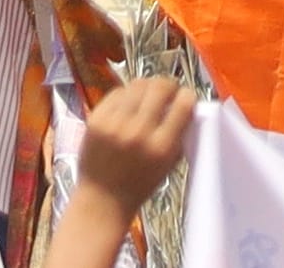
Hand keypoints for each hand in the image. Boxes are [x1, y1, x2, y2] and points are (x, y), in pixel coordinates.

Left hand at [75, 77, 196, 224]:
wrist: (102, 199)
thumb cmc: (139, 184)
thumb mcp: (168, 164)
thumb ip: (179, 134)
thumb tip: (186, 104)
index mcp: (162, 147)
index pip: (184, 104)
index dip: (188, 96)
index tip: (186, 98)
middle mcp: (139, 132)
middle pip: (160, 87)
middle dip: (168, 86)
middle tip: (168, 92)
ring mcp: (115, 124)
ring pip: (138, 84)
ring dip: (148, 87)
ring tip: (148, 96)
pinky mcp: (96, 119)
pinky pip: (117, 92)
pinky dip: (126, 95)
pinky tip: (128, 105)